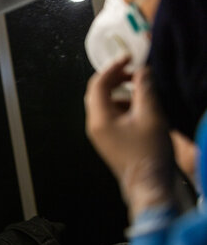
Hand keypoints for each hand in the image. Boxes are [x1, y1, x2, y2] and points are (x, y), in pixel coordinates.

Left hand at [84, 56, 173, 218]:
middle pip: (98, 93)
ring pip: (105, 105)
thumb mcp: (150, 116)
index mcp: (99, 118)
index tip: (129, 58)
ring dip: (122, 93)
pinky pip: (112, 117)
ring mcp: (100, 135)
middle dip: (116, 79)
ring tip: (142, 92)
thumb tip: (142, 71)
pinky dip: (124, 107)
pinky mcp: (109, 142)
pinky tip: (141, 110)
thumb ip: (145, 89)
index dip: (113, 67)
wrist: (149, 186)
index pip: (98, 83)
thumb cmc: (149, 152)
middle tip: (135, 72)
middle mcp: (94, 125)